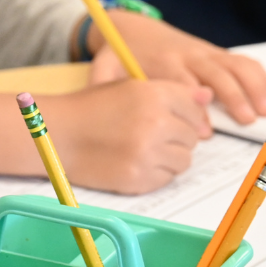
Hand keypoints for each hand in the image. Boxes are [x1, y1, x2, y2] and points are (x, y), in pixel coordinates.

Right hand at [43, 80, 212, 193]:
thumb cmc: (91, 108)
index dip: (183, 115)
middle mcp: (154, 122)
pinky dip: (156, 173)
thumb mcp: (129, 88)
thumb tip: (209, 97)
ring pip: (184, 160)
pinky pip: (167, 178)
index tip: (168, 118)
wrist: (56, 133)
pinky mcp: (140, 178)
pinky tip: (134, 161)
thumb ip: (172, 92)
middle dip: (176, 137)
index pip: (194, 109)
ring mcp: (147, 152)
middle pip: (192, 136)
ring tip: (142, 148)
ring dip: (169, 157)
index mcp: (153, 94)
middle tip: (149, 134)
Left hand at [87, 9, 265, 124]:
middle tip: (246, 120)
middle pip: (214, 73)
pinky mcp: (214, 52)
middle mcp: (187, 55)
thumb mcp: (105, 67)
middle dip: (232, 96)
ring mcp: (204, 52)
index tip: (206, 131)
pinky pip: (242, 61)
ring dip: (254, 86)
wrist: (131, 27)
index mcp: (161, 62)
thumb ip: (104, 84)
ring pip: (234, 65)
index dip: (195, 106)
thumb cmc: (120, 55)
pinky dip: (260, 77)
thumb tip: (100, 105)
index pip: (182, 84)